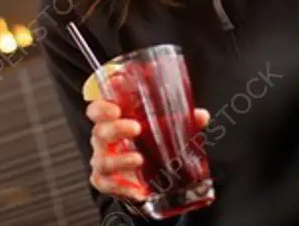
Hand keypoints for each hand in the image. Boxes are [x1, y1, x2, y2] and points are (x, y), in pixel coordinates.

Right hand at [86, 100, 209, 201]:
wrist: (139, 175)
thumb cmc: (145, 144)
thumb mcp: (160, 129)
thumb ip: (179, 120)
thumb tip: (201, 116)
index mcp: (112, 121)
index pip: (97, 110)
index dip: (102, 108)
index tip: (116, 108)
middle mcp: (104, 140)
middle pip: (100, 131)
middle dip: (116, 129)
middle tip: (135, 128)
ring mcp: (103, 160)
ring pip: (103, 160)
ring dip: (120, 160)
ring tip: (138, 159)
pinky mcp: (106, 181)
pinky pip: (108, 184)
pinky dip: (122, 187)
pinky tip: (136, 189)